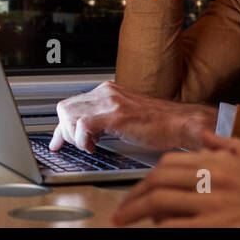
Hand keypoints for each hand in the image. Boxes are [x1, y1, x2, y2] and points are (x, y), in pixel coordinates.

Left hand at [49, 81, 216, 153]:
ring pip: (69, 114)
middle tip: (75, 146)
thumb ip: (106, 122)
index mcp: (109, 92)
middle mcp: (107, 92)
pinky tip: (94, 147)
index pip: (72, 104)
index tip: (57, 141)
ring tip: (89, 146)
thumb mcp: (126, 119)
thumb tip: (88, 135)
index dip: (61, 126)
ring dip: (73, 136)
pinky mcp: (116, 115)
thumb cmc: (161, 124)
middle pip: (65, 108)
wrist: (182, 123)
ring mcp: (111, 102)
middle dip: (64, 131)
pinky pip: (83, 125)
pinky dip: (82, 140)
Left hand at [112, 131, 239, 226]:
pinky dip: (162, 229)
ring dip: (139, 213)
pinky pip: (179, 228)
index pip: (169, 164)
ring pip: (163, 205)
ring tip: (125, 222)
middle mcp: (214, 181)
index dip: (147, 178)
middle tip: (120, 212)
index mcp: (220, 163)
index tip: (138, 191)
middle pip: (159, 182)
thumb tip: (204, 135)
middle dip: (133, 197)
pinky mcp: (218, 229)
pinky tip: (154, 232)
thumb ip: (229, 145)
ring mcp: (216, 207)